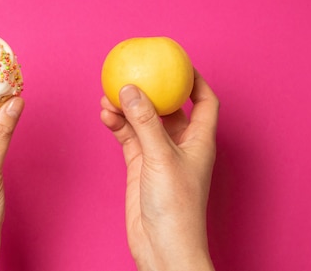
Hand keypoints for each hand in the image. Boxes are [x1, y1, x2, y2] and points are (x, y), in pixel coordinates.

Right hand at [100, 70, 217, 270]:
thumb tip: (130, 88)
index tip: (178, 62)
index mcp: (199, 139)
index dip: (195, 80)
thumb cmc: (176, 207)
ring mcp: (158, 155)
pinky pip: (128, 137)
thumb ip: (144, 121)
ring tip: (109, 96)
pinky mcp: (140, 166)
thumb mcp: (160, 157)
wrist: (162, 247)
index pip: (205, 101)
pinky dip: (117, 125)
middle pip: (168, 107)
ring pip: (142, 121)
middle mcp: (180, 144)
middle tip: (132, 73)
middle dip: (151, 90)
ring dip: (127, 107)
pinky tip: (105, 116)